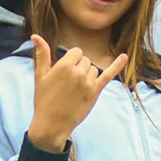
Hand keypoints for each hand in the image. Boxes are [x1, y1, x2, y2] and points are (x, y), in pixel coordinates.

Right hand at [24, 36, 128, 156]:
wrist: (51, 124)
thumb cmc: (43, 100)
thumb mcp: (39, 76)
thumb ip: (41, 54)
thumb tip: (35, 36)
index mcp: (64, 66)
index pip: (76, 52)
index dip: (71, 60)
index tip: (65, 71)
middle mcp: (78, 72)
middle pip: (85, 60)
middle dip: (78, 67)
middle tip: (68, 83)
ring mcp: (88, 83)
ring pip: (93, 69)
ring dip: (87, 74)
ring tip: (76, 88)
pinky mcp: (95, 93)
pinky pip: (109, 75)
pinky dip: (117, 65)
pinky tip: (124, 57)